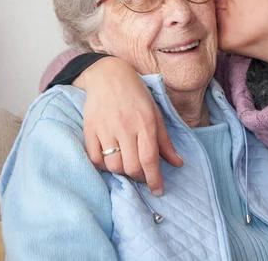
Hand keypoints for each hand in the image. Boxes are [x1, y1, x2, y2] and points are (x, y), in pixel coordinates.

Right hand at [75, 57, 182, 195]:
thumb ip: (165, 141)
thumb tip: (178, 163)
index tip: (158, 191)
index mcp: (146, 123)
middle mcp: (126, 127)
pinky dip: (103, 165)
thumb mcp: (156, 115)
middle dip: (139, 177)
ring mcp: (106, 128)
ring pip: (113, 165)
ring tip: (127, 164)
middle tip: (143, 175)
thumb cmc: (137, 95)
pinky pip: (95, 158)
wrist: (109, 75)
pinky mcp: (90, 129)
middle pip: (131, 166)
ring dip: (122, 171)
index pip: (150, 159)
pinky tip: (111, 159)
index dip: (154, 179)